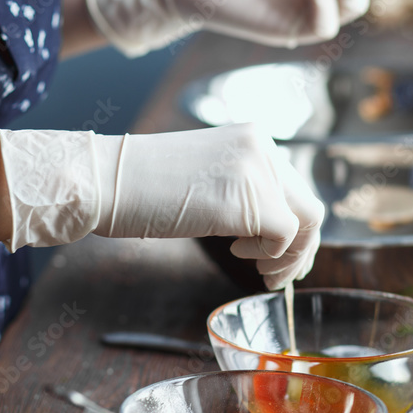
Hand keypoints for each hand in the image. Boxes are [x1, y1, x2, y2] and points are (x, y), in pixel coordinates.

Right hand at [0, 124, 323, 288]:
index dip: (294, 226)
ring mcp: (256, 169)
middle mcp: (262, 146)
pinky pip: (284, 236)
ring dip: (289, 257)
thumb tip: (275, 225)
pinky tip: (237, 252)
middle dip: (301, 247)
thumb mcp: (206, 177)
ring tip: (259, 270)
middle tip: (276, 275)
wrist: (103, 181)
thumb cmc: (143, 187)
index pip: (296, 185)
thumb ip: (243, 188)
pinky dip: (269, 256)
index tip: (277, 253)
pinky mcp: (246, 199)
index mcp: (253, 137)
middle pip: (309, 204)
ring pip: (306, 221)